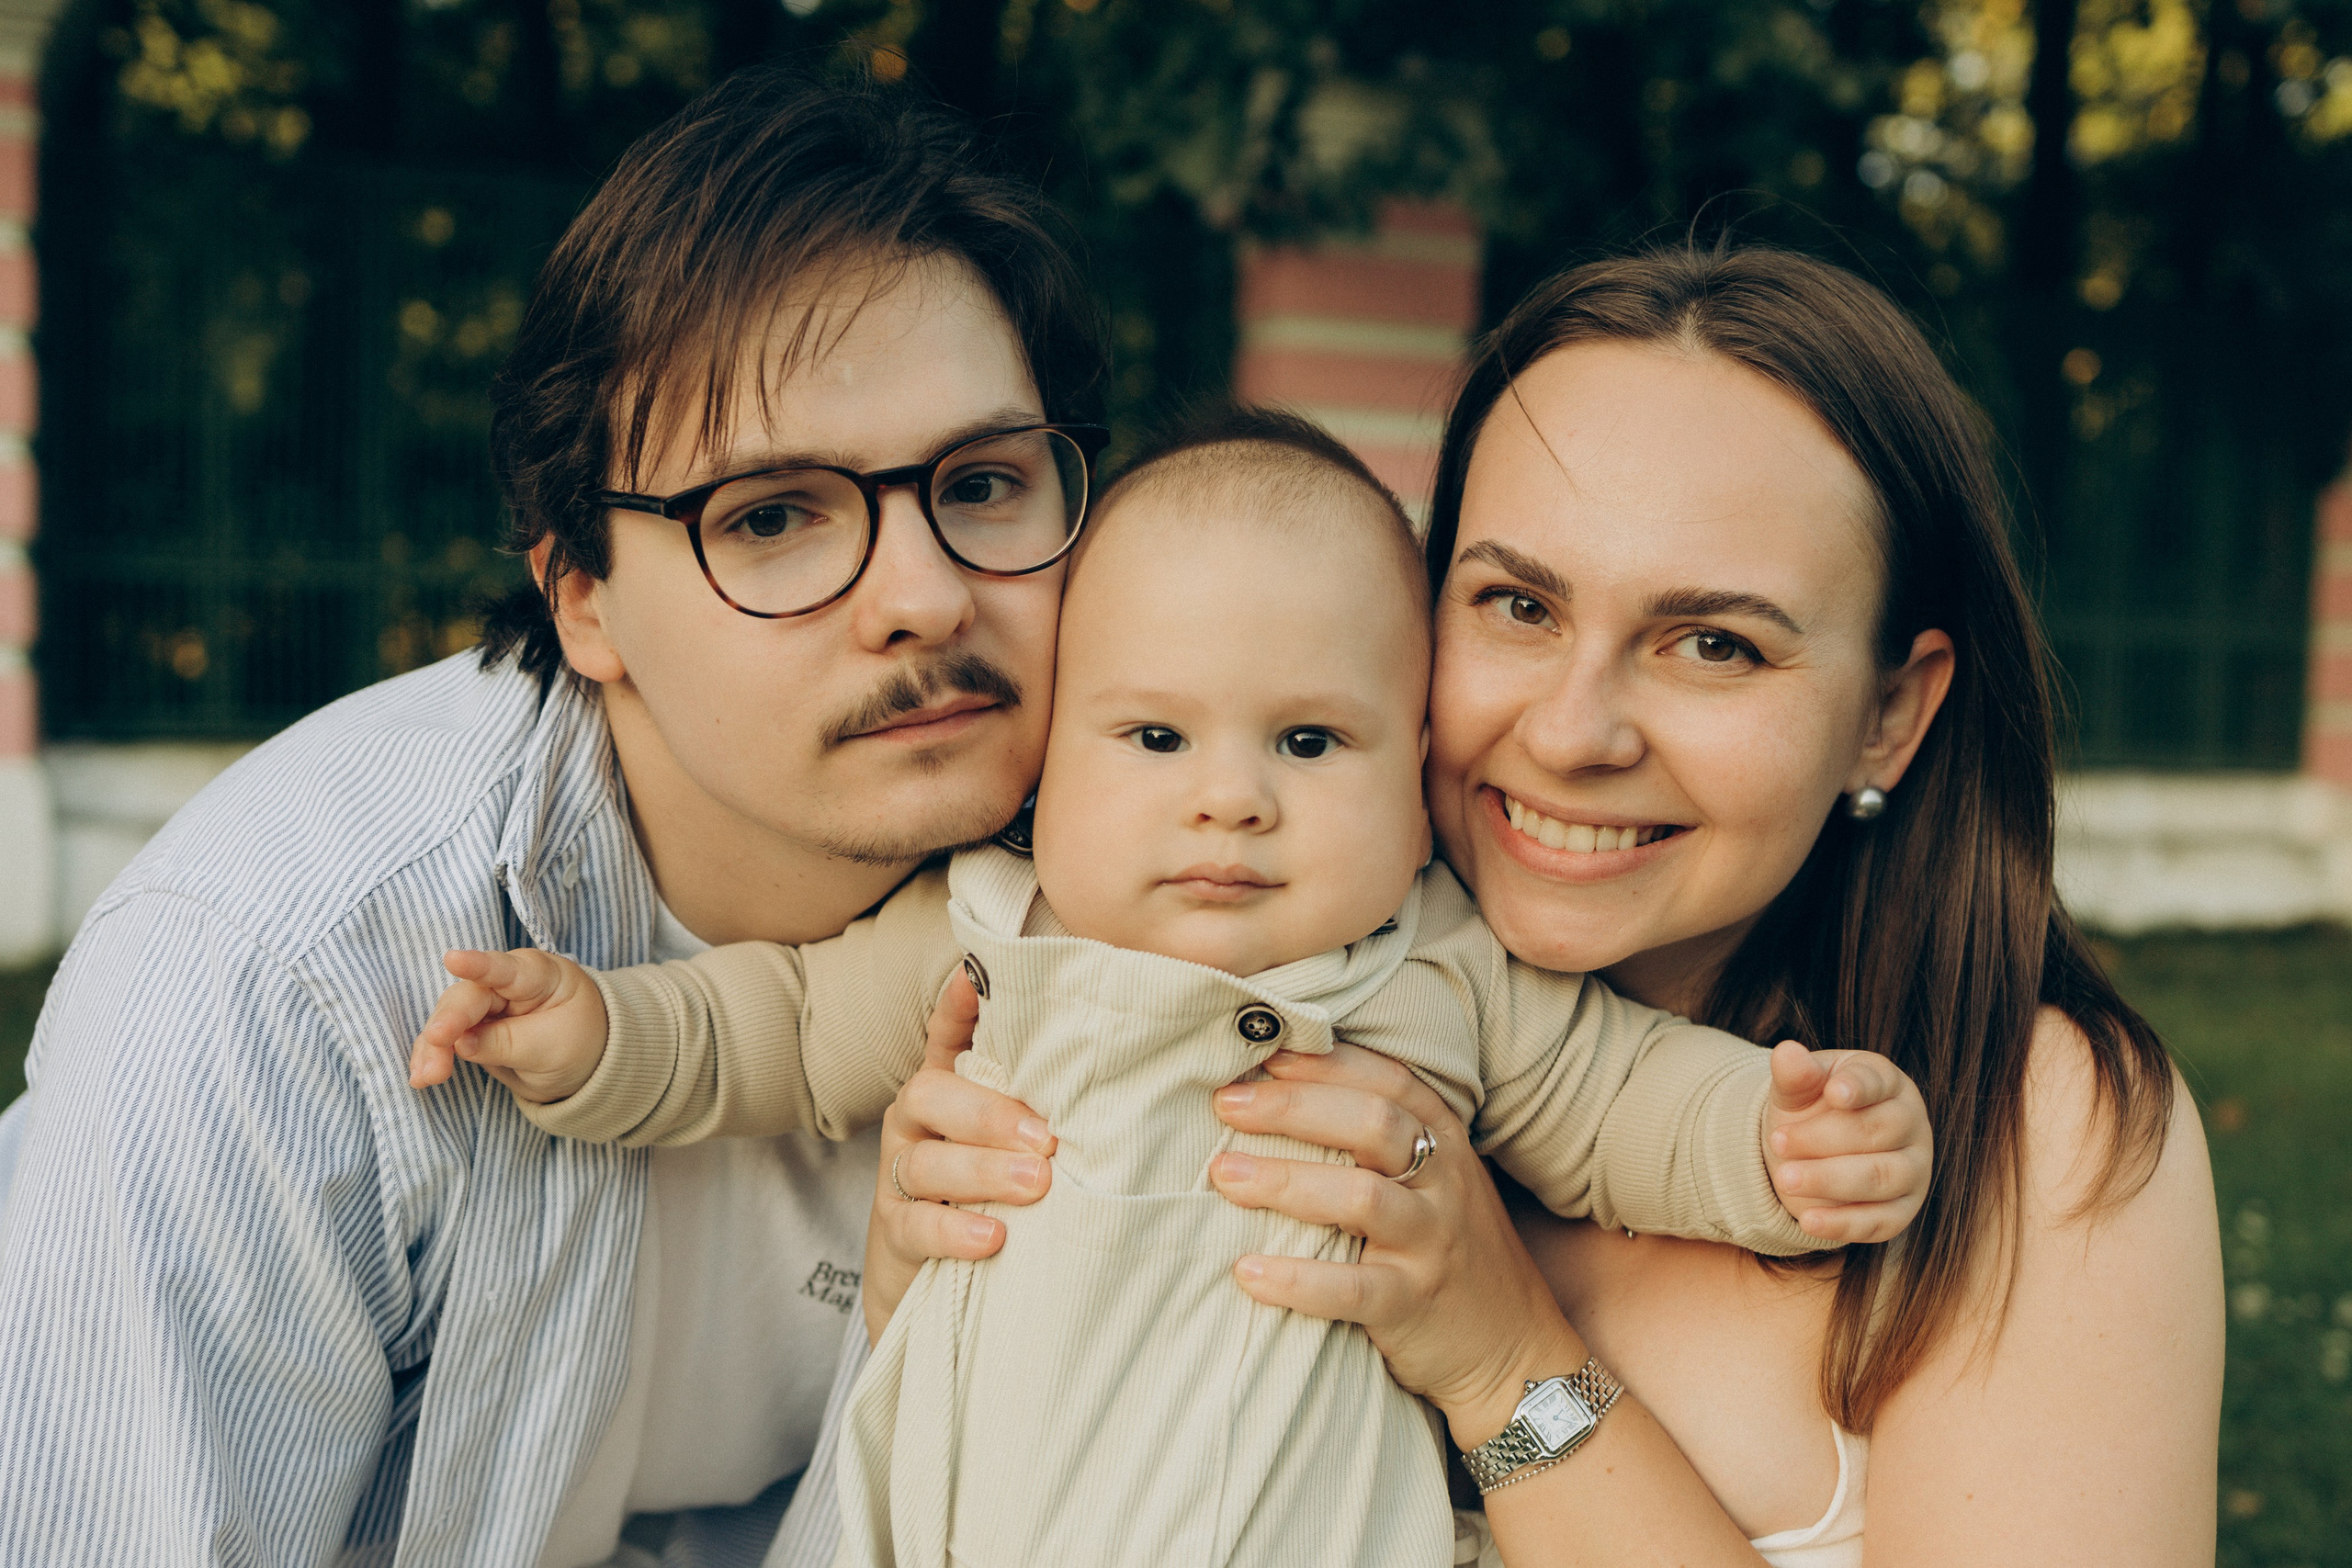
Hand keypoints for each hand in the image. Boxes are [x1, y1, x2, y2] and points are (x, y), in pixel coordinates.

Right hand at [407, 949, 608, 1102]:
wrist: (585, 1064)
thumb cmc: (579, 1043)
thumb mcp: (551, 1047)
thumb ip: (506, 1042)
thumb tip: (459, 1042)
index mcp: (540, 975)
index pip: (508, 969)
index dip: (479, 965)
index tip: (453, 959)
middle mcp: (507, 983)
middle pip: (468, 996)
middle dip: (448, 1022)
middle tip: (436, 1043)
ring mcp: (487, 1005)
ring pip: (448, 1018)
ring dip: (434, 1047)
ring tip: (427, 1076)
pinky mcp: (472, 1028)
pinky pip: (446, 1040)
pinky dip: (432, 1056)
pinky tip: (421, 1076)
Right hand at [862, 970, 1055, 1344]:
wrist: (938, 1289)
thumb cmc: (999, 1198)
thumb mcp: (1023, 1145)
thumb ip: (1053, 1108)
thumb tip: (1132, 1072)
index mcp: (952, 1090)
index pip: (947, 1035)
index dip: (957, 1006)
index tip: (975, 976)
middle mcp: (919, 1124)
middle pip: (932, 1094)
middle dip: (989, 1113)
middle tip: (1046, 1139)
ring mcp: (902, 1178)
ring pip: (925, 1161)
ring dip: (982, 1170)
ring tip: (1035, 1185)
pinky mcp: (896, 1232)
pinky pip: (916, 1225)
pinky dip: (954, 1231)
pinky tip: (993, 1237)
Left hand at [1206, 1044, 1587, 1450]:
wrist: (1514, 1350)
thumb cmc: (1451, 1250)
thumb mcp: (1435, 1181)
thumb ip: (1382, 1139)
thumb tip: (1275, 1089)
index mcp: (1446, 1141)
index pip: (1388, 1080)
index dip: (1324, 1062)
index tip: (1261, 1052)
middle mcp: (1445, 1183)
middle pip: (1372, 1123)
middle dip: (1293, 1107)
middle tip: (1225, 1104)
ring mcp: (1433, 1243)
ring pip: (1362, 1198)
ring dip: (1286, 1181)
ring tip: (1224, 1175)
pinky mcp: (1414, 1304)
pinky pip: (1352, 1289)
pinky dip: (1297, 1280)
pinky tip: (1247, 1271)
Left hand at [1763, 1040, 1932, 1243]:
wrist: (1809, 1155)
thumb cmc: (1810, 1110)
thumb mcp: (1797, 1090)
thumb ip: (1795, 1075)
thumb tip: (1787, 1053)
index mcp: (1888, 1082)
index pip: (1878, 1082)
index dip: (1857, 1087)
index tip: (1833, 1092)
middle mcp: (1910, 1124)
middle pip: (1876, 1132)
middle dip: (1823, 1139)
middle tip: (1777, 1142)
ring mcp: (1913, 1170)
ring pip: (1880, 1177)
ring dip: (1829, 1180)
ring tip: (1785, 1178)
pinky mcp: (1901, 1212)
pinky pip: (1878, 1222)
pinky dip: (1842, 1224)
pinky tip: (1808, 1221)